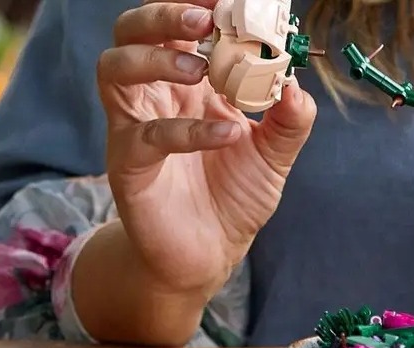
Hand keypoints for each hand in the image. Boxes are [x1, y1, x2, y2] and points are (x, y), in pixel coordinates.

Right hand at [98, 0, 315, 294]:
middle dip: (162, 15)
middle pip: (130, 31)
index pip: (176, 24)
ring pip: (114, 70)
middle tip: (204, 17)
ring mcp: (134, 128)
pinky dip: (189, 130)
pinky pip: (146, 137)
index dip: (194, 2)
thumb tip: (298, 83)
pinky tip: (228, 134)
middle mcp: (153, 96)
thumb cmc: (233, 195)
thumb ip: (291, 120)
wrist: (208, 256)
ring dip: (156, 58)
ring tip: (199, 68)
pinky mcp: (129, 167)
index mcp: (185, 81)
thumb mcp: (275, 154)